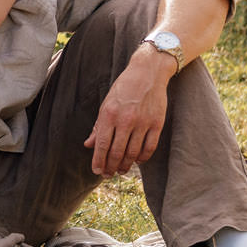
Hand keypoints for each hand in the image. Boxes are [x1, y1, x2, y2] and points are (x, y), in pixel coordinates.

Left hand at [84, 47, 174, 175]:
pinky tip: (137, 160)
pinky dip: (143, 157)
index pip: (102, 144)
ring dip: (126, 165)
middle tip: (109, 174)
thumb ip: (98, 126)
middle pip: (117, 152)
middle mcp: (126, 119)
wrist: (148, 72)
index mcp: (110, 114)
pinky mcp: (157, 123)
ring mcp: (143, 122)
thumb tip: (89, 145)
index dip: (99, 161)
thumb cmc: (124, 88)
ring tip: (121, 170)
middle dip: (111, 167)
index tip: (97, 171)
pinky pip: (149, 147)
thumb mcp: (106, 104)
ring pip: (133, 152)